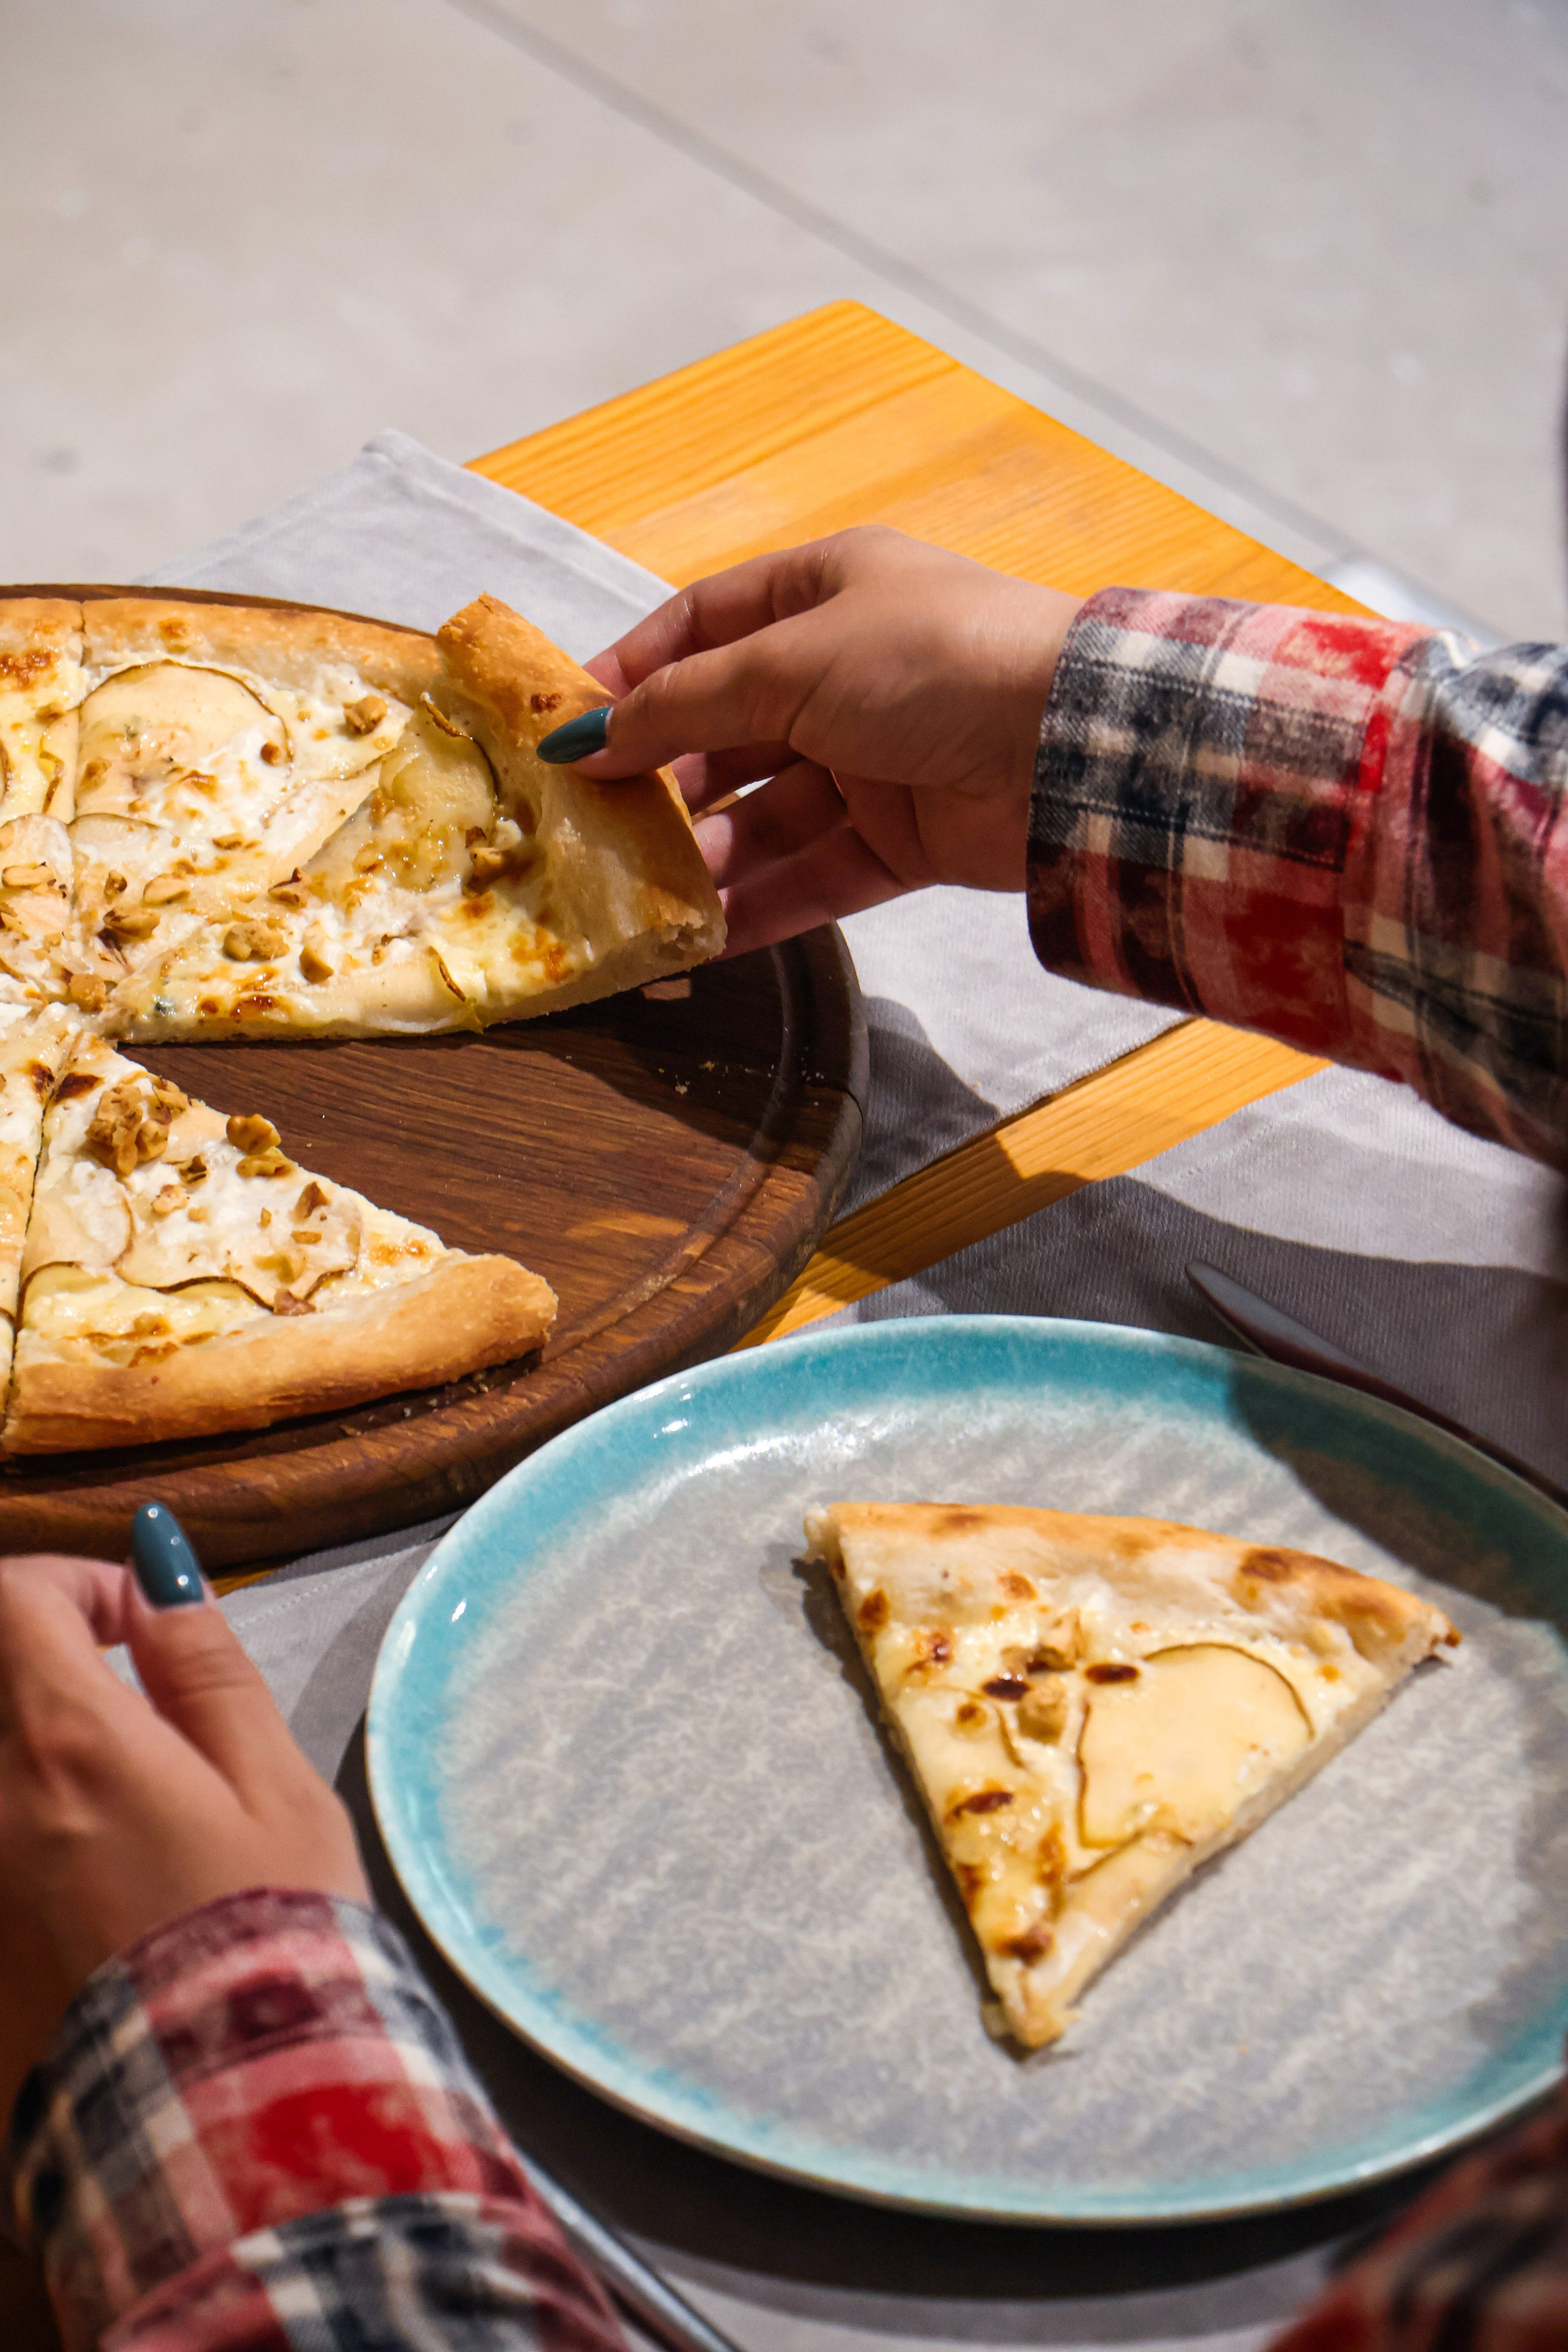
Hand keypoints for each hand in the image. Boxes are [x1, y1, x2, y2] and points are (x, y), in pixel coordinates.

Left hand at [0, 1554, 365, 2121]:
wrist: (222, 2115)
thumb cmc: (266, 1933)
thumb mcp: (272, 1783)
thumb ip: (207, 1668)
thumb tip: (159, 1578)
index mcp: (66, 1743)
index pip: (15, 1599)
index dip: (75, 1584)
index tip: (139, 1622)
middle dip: (53, 1666)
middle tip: (133, 1704)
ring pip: (0, 1774)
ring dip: (47, 1757)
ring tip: (124, 1804)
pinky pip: (1, 1850)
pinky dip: (32, 1834)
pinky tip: (98, 1884)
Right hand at [579, 527, 1081, 954]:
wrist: (1069, 744)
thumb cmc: (930, 661)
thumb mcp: (790, 662)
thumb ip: (685, 704)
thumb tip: (589, 740)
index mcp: (826, 593)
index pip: (705, 625)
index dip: (635, 674)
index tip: (569, 730)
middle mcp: (848, 673)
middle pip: (730, 731)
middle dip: (662, 783)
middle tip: (593, 831)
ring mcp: (878, 760)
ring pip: (767, 815)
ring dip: (704, 856)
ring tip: (638, 895)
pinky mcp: (906, 840)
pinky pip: (816, 874)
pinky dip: (761, 905)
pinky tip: (701, 938)